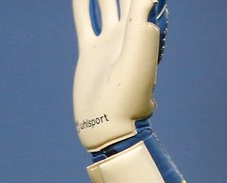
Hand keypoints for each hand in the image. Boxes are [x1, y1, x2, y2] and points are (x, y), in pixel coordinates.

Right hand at [71, 0, 180, 182]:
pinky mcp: (90, 52)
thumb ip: (142, 29)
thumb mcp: (139, 62)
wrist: (108, 126)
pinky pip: (85, 19)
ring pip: (105, 3)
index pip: (143, 0)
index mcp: (140, 35)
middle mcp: (125, 35)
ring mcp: (107, 42)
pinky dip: (82, 3)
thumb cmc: (129, 99)